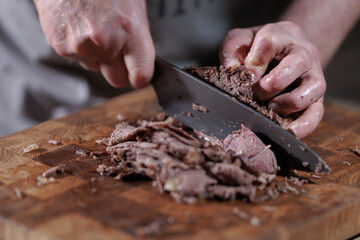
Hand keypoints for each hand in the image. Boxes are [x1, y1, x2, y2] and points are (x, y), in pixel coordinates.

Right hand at [34, 0, 154, 88]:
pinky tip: (80, 28)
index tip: (140, 76)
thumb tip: (141, 59)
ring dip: (100, 58)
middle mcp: (105, 42)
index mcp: (129, 29)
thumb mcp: (133, 5)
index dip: (141, 77)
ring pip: (97, 69)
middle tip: (119, 55)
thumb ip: (138, 36)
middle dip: (121, 71)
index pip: (141, 75)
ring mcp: (81, 46)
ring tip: (95, 30)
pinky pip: (79, 60)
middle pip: (118, 80)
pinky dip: (82, 49)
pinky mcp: (62, 48)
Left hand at [220, 21, 325, 138]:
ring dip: (289, 102)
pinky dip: (304, 125)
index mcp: (282, 34)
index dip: (255, 61)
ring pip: (313, 88)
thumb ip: (232, 52)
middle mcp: (303, 53)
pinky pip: (316, 113)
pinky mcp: (315, 98)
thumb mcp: (240, 41)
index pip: (270, 41)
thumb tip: (233, 71)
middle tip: (256, 93)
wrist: (282, 52)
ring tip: (270, 108)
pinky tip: (288, 131)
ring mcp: (313, 75)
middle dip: (272, 83)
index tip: (245, 75)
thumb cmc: (256, 48)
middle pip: (297, 63)